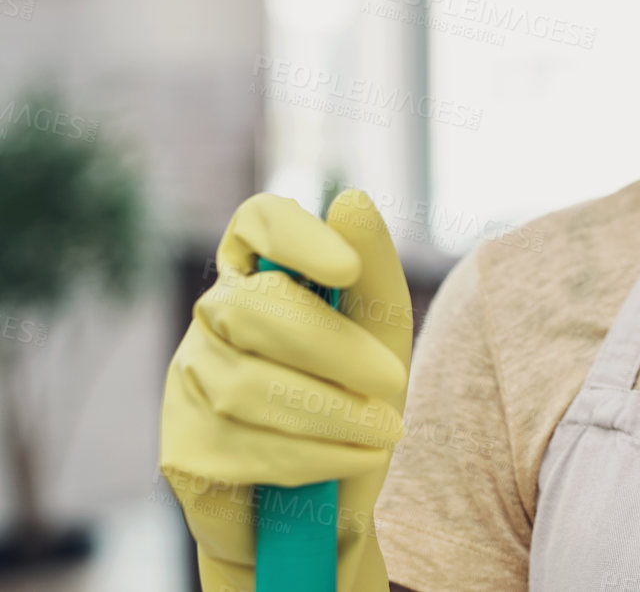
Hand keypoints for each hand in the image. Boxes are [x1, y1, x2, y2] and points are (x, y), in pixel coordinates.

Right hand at [159, 190, 412, 591]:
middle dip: (334, 349)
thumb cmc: (357, 396)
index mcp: (263, 270)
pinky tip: (354, 457)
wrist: (331, 504)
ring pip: (248, 386)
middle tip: (395, 383)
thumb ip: (372, 268)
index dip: (295, 237)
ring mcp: (189, 380)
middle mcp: (214, 315)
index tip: (345, 269)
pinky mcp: (182, 448)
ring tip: (388, 430)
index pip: (258, 223)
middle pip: (254, 308)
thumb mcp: (382, 332)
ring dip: (332, 412)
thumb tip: (351, 199)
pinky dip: (312, 455)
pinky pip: (242, 447)